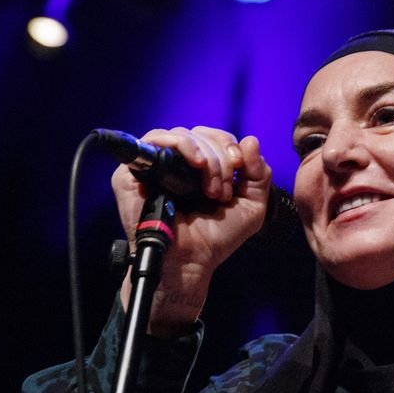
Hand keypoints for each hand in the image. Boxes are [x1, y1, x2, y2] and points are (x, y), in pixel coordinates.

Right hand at [114, 126, 272, 336]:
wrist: (192, 259)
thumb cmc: (216, 237)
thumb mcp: (251, 206)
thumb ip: (258, 174)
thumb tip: (251, 140)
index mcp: (201, 167)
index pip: (215, 137)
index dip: (230, 146)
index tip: (240, 167)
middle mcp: (177, 163)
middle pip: (201, 133)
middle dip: (221, 158)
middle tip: (224, 190)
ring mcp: (155, 164)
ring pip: (182, 134)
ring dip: (206, 157)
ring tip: (211, 189)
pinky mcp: (134, 170)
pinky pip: (155, 138)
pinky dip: (182, 146)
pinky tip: (196, 164)